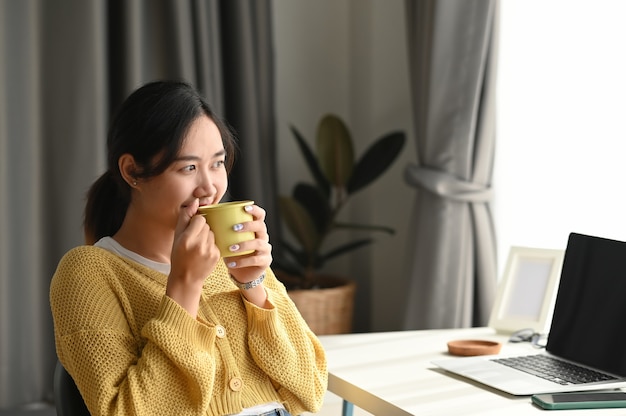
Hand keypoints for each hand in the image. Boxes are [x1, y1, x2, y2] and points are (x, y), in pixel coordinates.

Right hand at [166, 199, 220, 315]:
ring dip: (207, 236)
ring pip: (213, 233)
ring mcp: (209, 251)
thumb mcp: (177, 236)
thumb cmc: (179, 256)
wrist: (186, 278)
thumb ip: (185, 218)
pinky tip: (204, 253)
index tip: (192, 228)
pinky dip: (212, 245)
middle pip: (207, 225)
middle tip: (194, 239)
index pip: (200, 219)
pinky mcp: (217, 256)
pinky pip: (217, 242)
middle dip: (202, 229)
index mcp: (187, 239)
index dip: (196, 222)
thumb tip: (195, 202)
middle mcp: (199, 245)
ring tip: (199, 247)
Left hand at [225, 204, 271, 303]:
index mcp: (255, 227)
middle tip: (234, 228)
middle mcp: (263, 236)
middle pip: (260, 226)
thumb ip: (221, 227)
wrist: (241, 272)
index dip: (254, 210)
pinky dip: (242, 261)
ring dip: (244, 244)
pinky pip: (256, 260)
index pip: (260, 215)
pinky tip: (231, 263)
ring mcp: (265, 249)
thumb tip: (203, 215)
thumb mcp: (227, 239)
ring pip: (259, 243)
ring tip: (231, 248)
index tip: (244, 208)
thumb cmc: (232, 252)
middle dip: (248, 225)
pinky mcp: (265, 261)